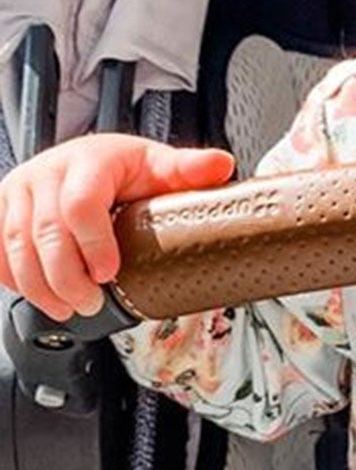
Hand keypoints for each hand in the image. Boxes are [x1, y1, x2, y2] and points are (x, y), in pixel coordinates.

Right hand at [0, 133, 234, 320]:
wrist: (84, 162)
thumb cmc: (121, 169)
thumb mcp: (157, 167)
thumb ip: (187, 170)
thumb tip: (221, 166)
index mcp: (89, 161)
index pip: (80, 204)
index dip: (93, 243)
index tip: (109, 272)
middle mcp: (47, 172)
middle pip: (45, 232)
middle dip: (67, 277)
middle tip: (90, 302)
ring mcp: (19, 191)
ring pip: (17, 245)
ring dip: (40, 286)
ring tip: (67, 308)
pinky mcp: (1, 210)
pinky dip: (12, 277)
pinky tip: (36, 293)